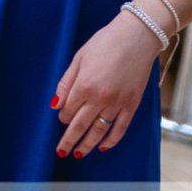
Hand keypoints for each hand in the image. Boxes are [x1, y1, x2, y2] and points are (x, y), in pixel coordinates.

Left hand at [50, 10, 162, 158]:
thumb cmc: (105, 42)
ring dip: (87, 145)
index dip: (63, 116)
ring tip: (78, 154)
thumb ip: (66, 82)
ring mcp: (117, 103)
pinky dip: (111, 140)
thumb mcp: (79, 57)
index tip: (62, 118)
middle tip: (61, 152)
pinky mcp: (131, 105)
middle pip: (80, 126)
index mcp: (84, 84)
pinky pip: (120, 128)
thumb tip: (55, 105)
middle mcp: (99, 98)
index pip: (68, 110)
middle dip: (68, 140)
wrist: (136, 36)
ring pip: (98, 131)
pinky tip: (102, 147)